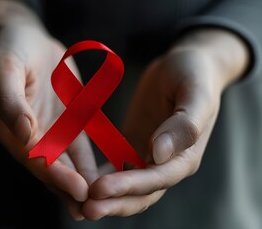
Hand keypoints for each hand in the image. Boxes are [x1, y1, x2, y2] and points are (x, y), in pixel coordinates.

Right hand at [0, 0, 98, 219]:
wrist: (27, 40)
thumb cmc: (11, 51)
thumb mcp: (5, 70)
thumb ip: (11, 102)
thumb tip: (23, 135)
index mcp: (12, 130)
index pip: (36, 159)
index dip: (57, 176)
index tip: (80, 190)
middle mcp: (32, 138)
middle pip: (54, 169)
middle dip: (74, 190)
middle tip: (96, 210)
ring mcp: (52, 133)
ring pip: (71, 164)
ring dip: (86, 184)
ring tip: (106, 202)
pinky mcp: (69, 125)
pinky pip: (83, 148)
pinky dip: (95, 164)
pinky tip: (111, 177)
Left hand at [80, 28, 248, 219]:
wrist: (185, 66)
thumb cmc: (194, 75)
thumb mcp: (195, 94)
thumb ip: (184, 125)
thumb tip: (160, 154)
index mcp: (183, 156)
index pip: (156, 179)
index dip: (128, 186)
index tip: (100, 189)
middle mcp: (165, 164)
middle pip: (140, 193)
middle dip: (114, 202)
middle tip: (86, 209)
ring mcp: (147, 157)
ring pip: (125, 187)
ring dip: (105, 198)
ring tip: (79, 203)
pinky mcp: (132, 148)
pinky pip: (114, 169)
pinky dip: (99, 179)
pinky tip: (80, 182)